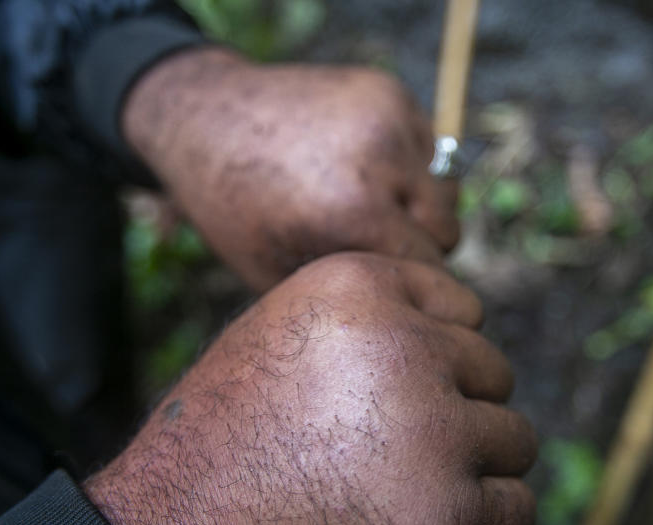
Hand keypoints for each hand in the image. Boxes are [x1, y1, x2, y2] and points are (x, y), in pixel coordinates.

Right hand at [84, 253, 535, 524]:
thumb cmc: (231, 442)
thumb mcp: (290, 337)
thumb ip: (376, 325)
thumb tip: (465, 339)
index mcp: (359, 285)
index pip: (465, 311)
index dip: (440, 365)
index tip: (397, 405)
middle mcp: (402, 343)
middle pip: (493, 374)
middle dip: (455, 419)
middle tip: (387, 463)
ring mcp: (430, 430)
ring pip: (512, 440)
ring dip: (468, 475)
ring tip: (393, 499)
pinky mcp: (446, 514)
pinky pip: (515, 512)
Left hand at [123, 48, 458, 291]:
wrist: (206, 118)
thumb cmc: (236, 208)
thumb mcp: (278, 271)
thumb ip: (350, 289)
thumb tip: (409, 305)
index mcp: (352, 210)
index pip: (427, 267)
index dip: (414, 286)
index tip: (398, 292)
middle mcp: (379, 157)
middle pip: (446, 228)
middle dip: (420, 245)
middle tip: (378, 248)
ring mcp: (388, 116)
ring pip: (444, 186)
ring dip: (418, 203)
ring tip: (370, 207)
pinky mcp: (389, 90)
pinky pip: (427, 146)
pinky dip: (407, 165)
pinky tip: (363, 170)